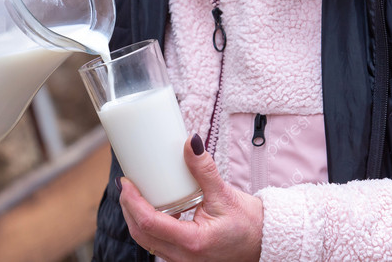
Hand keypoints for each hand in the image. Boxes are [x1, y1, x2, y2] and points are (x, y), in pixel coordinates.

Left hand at [118, 134, 263, 261]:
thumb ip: (204, 169)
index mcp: (193, 241)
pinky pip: (157, 243)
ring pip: (146, 241)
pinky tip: (151, 206)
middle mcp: (184, 257)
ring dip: (135, 217)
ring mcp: (182, 260)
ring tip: (133, 193)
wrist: (265, 242)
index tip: (125, 182)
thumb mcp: (225, 193)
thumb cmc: (249, 223)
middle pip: (141, 234)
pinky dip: (147, 224)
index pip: (149, 223)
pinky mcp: (183, 257)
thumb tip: (190, 142)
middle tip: (126, 184)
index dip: (132, 201)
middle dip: (128, 207)